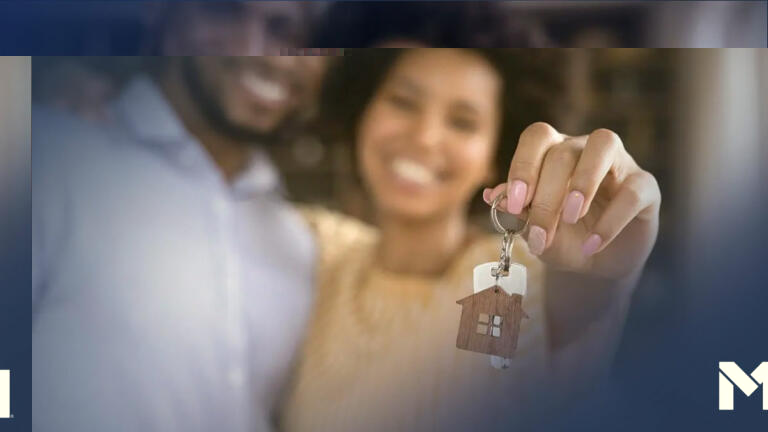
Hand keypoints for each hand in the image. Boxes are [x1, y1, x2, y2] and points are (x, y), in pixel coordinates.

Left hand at [483, 122, 660, 280]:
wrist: (598, 265)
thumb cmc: (563, 239)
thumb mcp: (537, 231)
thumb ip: (519, 213)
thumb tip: (495, 196)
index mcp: (553, 151)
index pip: (536, 137)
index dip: (523, 166)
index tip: (515, 203)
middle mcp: (584, 147)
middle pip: (564, 151)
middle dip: (547, 195)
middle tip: (540, 233)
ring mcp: (619, 162)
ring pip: (603, 145)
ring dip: (583, 181)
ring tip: (571, 217)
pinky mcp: (646, 186)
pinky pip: (632, 192)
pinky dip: (611, 221)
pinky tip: (592, 246)